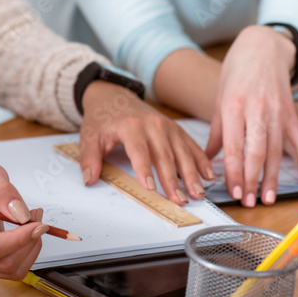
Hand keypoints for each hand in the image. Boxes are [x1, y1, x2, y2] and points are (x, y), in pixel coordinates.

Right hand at [0, 158, 47, 279]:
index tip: (38, 225)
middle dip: (29, 241)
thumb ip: (3, 192)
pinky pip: (14, 267)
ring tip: (32, 222)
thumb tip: (21, 214)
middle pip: (5, 264)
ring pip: (13, 269)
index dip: (19, 240)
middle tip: (36, 217)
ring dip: (31, 247)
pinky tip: (27, 231)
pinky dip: (28, 251)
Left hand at [79, 80, 212, 204]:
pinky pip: (191, 145)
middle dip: (174, 180)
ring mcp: (167, 126)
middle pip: (165, 155)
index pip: (139, 151)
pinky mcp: (175, 129)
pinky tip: (208, 176)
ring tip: (198, 193)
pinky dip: (201, 160)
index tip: (151, 189)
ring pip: (182, 152)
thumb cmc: (103, 118)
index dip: (144, 170)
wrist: (114, 96)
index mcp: (131, 126)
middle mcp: (153, 125)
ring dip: (192, 174)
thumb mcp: (89, 136)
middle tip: (180, 200)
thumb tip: (89, 179)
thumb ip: (89, 158)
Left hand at [206, 26, 297, 206]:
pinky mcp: (291, 111)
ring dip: (272, 177)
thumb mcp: (220, 99)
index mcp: (233, 106)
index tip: (233, 192)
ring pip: (275, 150)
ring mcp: (277, 110)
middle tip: (249, 202)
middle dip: (252, 180)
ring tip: (268, 198)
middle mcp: (256, 109)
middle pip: (255, 152)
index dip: (234, 172)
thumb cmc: (236, 73)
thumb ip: (216, 132)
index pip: (234, 147)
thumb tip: (207, 159)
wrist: (262, 47)